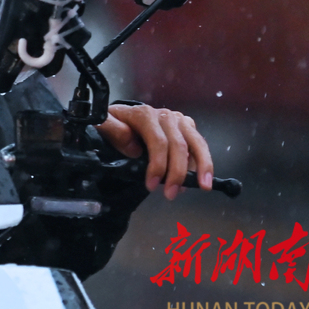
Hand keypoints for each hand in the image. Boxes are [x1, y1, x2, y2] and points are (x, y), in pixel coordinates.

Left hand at [96, 104, 213, 200]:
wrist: (124, 116)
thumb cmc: (115, 125)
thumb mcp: (105, 125)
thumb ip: (113, 131)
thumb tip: (134, 149)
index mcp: (144, 114)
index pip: (158, 141)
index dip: (157, 165)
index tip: (151, 185)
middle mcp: (165, 115)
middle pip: (178, 145)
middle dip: (177, 173)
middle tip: (170, 194)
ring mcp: (178, 120)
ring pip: (196, 143)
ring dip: (201, 167)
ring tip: (203, 187)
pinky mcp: (187, 125)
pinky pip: (199, 145)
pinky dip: (203, 162)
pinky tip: (202, 179)